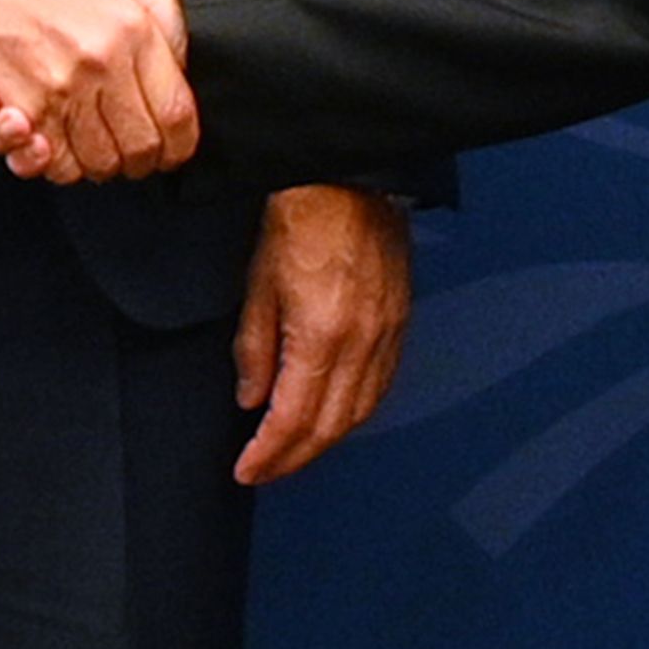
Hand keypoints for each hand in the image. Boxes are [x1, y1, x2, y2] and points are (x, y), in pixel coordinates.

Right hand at [0, 0, 191, 180]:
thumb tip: (188, 11)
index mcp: (133, 25)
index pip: (177, 111)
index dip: (175, 144)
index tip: (165, 150)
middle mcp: (102, 56)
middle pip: (140, 147)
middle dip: (129, 160)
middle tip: (114, 149)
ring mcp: (61, 86)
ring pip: (95, 162)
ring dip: (84, 162)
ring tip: (68, 133)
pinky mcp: (21, 108)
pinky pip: (48, 163)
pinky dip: (41, 159)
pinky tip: (33, 134)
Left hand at [230, 184, 411, 485]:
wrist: (348, 178)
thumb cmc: (302, 218)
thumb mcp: (258, 284)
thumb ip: (254, 349)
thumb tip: (252, 398)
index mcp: (322, 334)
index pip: (294, 418)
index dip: (270, 453)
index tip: (248, 468)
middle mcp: (361, 341)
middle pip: (331, 426)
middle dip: (295, 458)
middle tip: (266, 470)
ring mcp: (387, 332)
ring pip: (361, 412)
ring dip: (326, 441)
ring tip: (296, 452)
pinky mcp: (400, 321)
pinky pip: (382, 384)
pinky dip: (356, 411)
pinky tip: (336, 416)